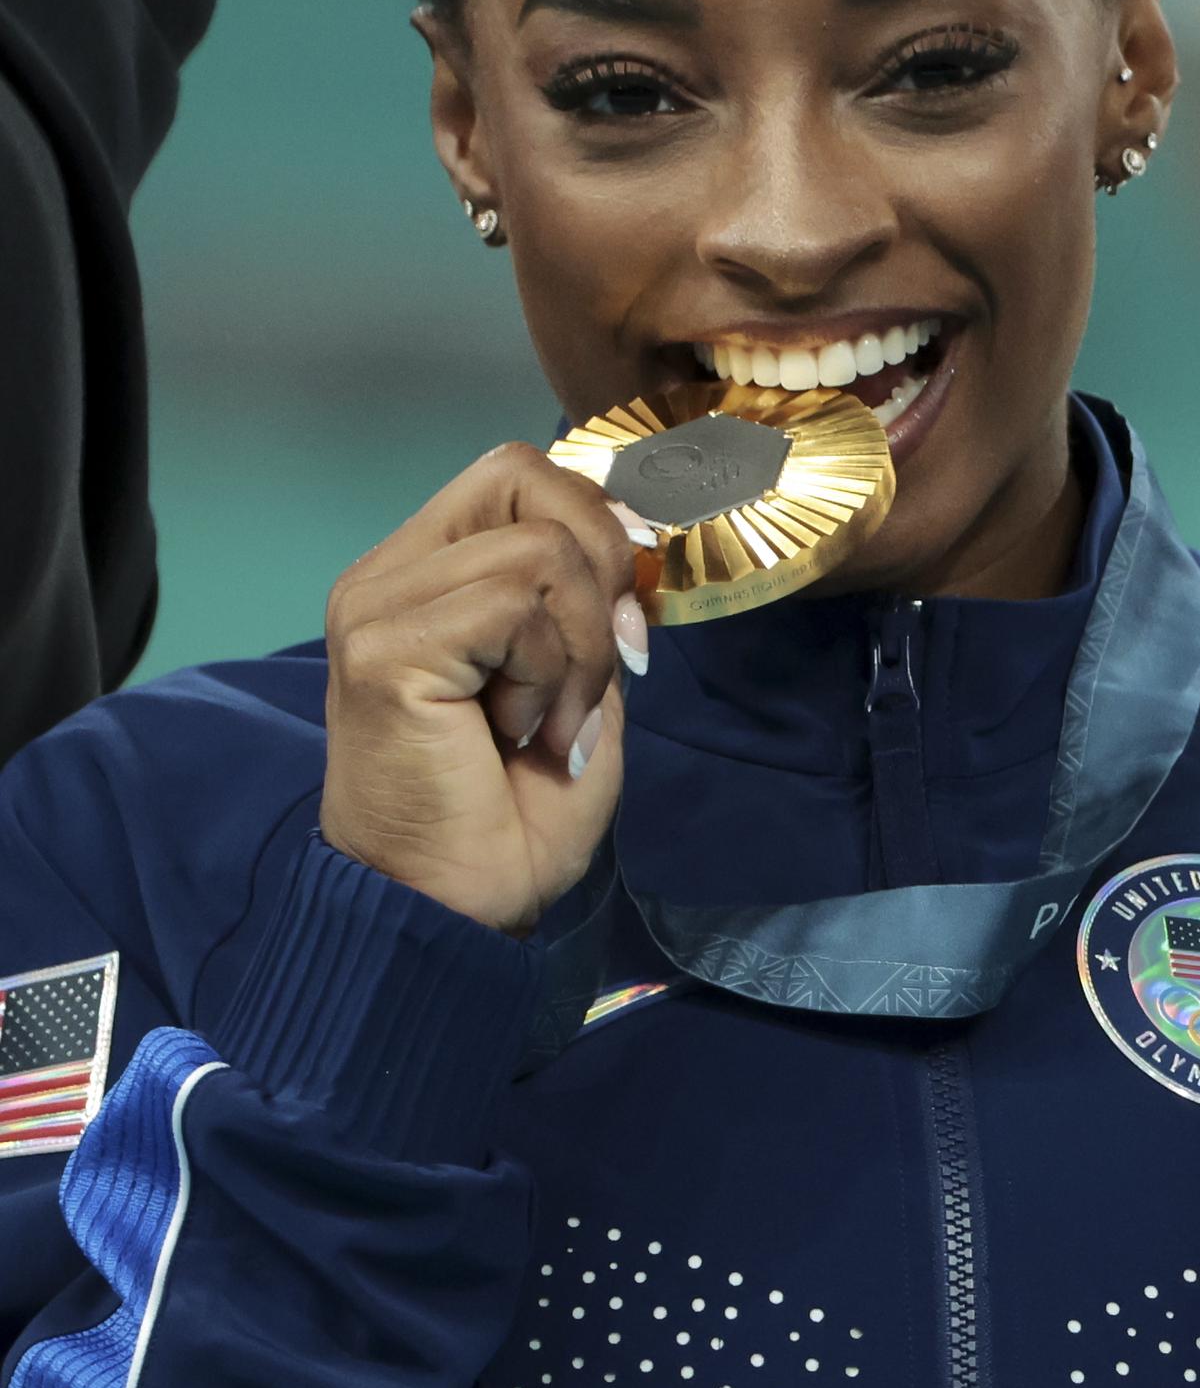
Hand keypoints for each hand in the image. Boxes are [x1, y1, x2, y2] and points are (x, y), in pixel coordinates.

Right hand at [320, 442, 648, 934]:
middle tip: (592, 671)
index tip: (621, 618)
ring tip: (546, 723)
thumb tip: (635, 538)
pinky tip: (520, 734)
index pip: (518, 475)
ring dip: (577, 649)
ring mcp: (376, 606)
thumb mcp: (578, 684)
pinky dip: (549, 675)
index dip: (593, 522)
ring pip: (539, 551)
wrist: (452, 913)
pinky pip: (514, 607)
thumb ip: (590, 605)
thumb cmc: (509, 817)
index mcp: (425, 574)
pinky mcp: (383, 647)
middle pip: (524, 476)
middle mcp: (388, 575)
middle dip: (597, 569)